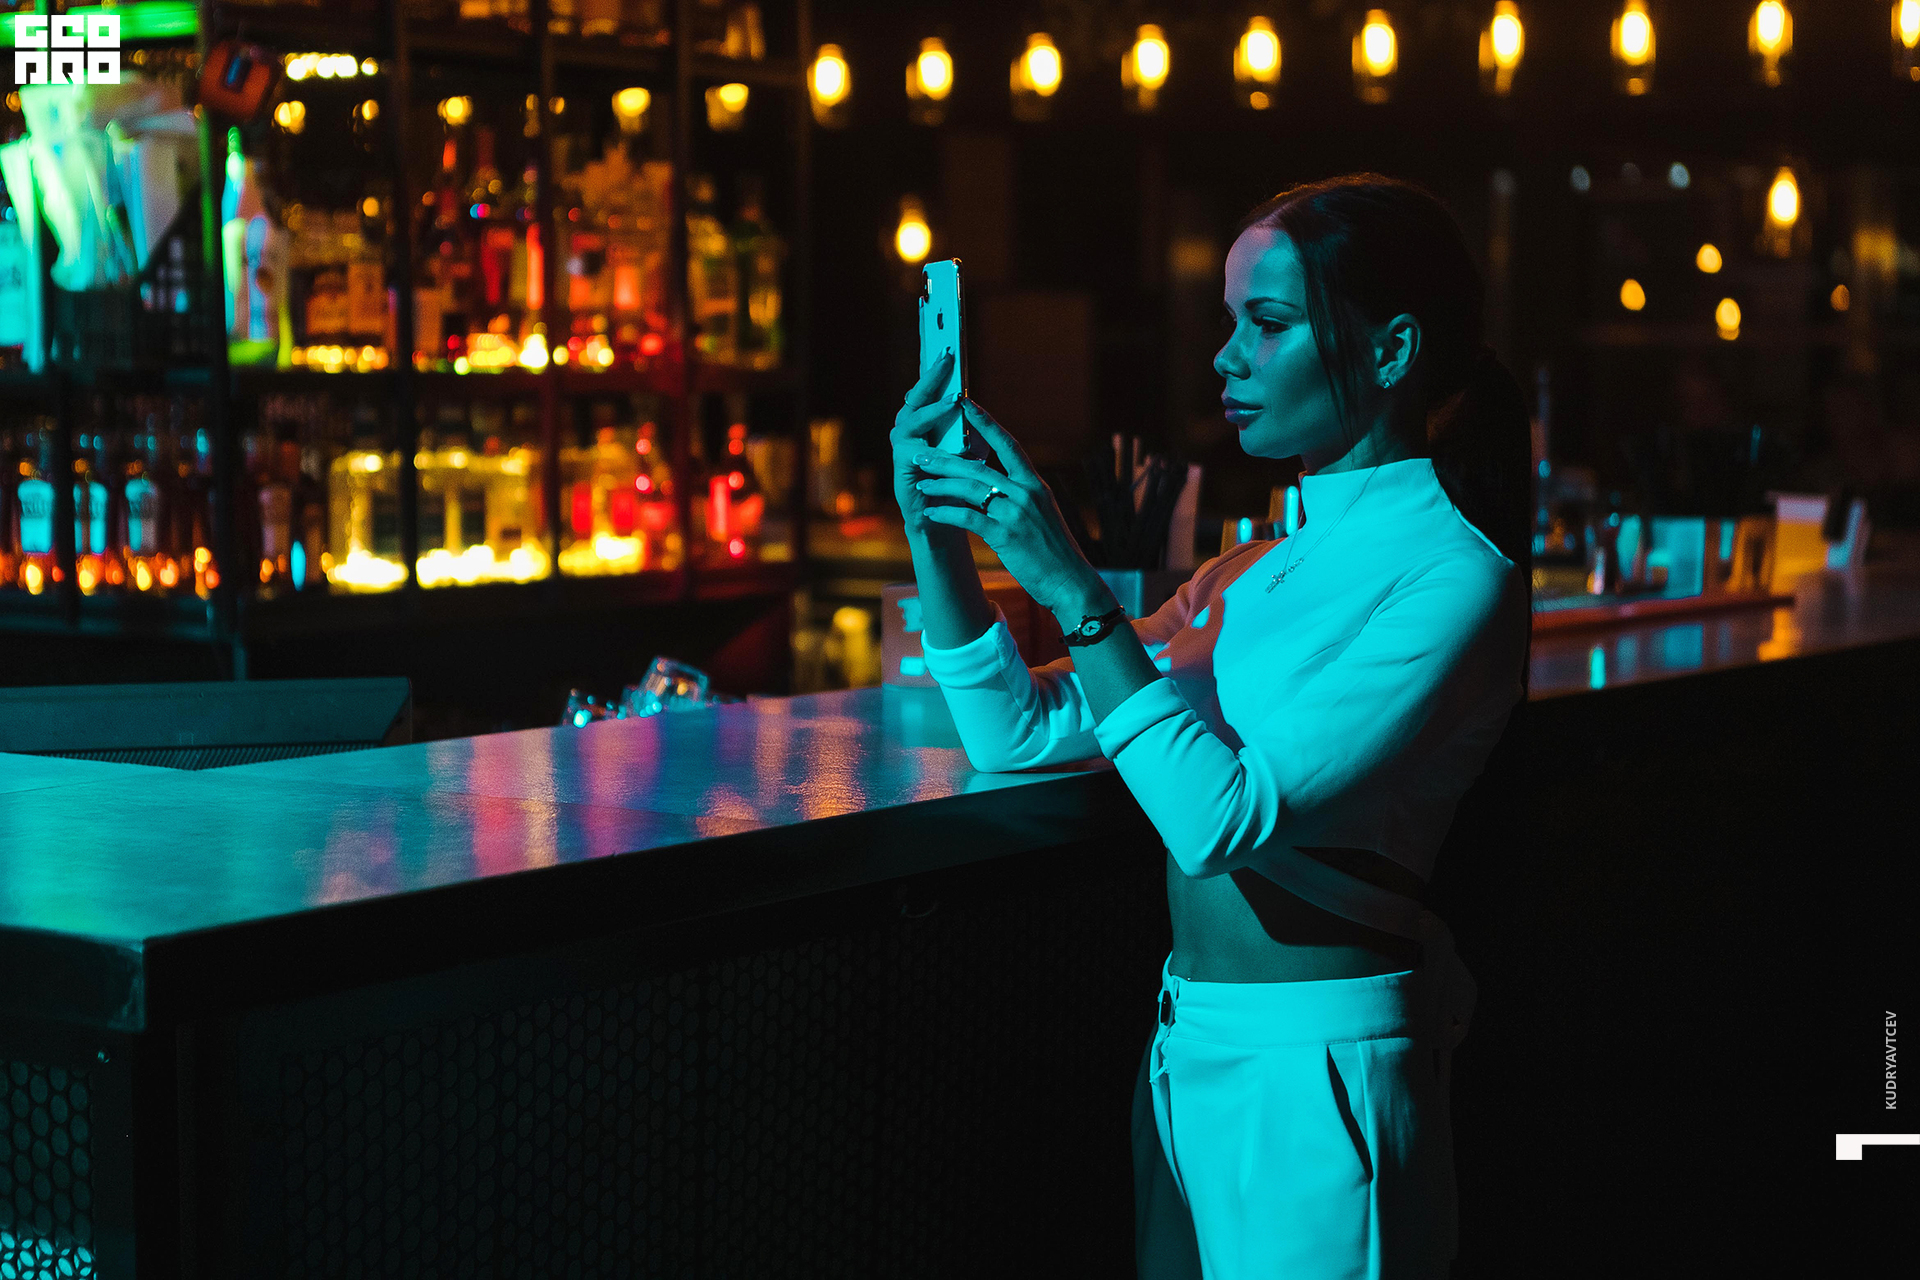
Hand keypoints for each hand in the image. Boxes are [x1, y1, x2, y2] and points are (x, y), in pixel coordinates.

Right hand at [890, 351, 963, 541]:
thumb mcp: (965, 446)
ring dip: (933, 408)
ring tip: (953, 400)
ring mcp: (902, 446)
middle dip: (931, 376)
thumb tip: (972, 402)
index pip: (929, 387)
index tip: (949, 346)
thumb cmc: (956, 479)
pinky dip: (932, 443)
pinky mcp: (902, 466)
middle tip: (947, 357)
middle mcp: (908, 428)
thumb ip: (965, 425)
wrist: (942, 515)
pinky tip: (948, 440)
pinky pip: (915, 449)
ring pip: (913, 419)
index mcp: (923, 420)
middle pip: (916, 395)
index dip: (936, 367)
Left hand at [908, 398, 1096, 614]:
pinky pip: (969, 518)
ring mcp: (1015, 513)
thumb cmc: (1054, 551)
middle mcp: (1026, 493)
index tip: (966, 404)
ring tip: (921, 483)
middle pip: (979, 467)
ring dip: (941, 485)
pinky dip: (947, 514)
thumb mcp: (1042, 515)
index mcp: (1034, 485)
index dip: (986, 423)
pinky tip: (931, 513)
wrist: (1069, 580)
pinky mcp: (1005, 536)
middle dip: (946, 459)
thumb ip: (1021, 497)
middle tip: (922, 453)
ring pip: (970, 489)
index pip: (1008, 445)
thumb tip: (998, 487)